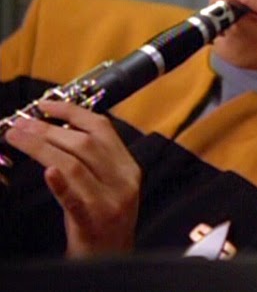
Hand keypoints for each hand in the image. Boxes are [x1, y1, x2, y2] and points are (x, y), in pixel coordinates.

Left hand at [4, 100, 140, 257]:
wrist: (112, 260)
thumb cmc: (105, 222)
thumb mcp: (109, 186)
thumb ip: (96, 161)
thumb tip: (59, 130)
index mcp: (128, 168)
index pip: (102, 128)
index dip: (73, 113)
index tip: (46, 105)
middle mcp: (123, 181)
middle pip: (85, 144)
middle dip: (49, 129)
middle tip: (21, 122)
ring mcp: (110, 202)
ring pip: (75, 165)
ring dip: (42, 147)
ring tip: (18, 137)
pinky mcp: (94, 222)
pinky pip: (76, 199)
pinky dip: (61, 184)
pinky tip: (47, 173)